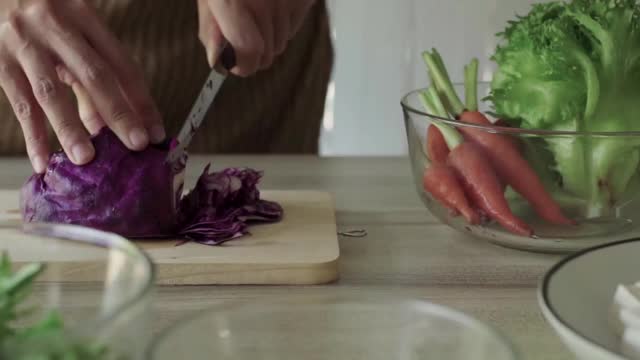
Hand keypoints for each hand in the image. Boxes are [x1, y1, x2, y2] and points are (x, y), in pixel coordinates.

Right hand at [0, 0, 164, 172]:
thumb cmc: (42, 14)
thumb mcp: (72, 31)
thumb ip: (90, 75)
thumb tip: (106, 128)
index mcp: (85, 16)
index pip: (122, 65)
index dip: (142, 101)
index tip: (155, 132)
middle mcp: (56, 26)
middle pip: (95, 75)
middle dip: (119, 114)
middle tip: (136, 144)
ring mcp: (25, 43)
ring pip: (51, 92)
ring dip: (70, 129)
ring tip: (86, 159)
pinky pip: (20, 103)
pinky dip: (32, 135)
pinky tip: (42, 160)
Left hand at [197, 0, 315, 75]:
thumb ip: (210, 26)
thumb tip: (218, 58)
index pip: (249, 50)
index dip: (243, 65)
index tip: (237, 64)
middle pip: (267, 53)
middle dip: (254, 51)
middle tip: (244, 31)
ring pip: (282, 42)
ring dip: (270, 35)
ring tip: (259, 8)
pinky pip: (296, 26)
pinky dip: (285, 21)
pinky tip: (274, 1)